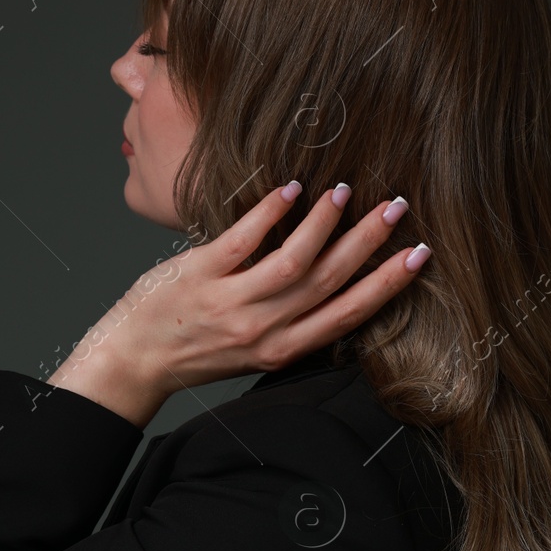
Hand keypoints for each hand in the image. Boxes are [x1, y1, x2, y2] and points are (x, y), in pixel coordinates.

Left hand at [47, 181, 429, 425]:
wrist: (132, 361)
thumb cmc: (193, 350)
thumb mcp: (252, 348)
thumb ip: (287, 323)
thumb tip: (326, 279)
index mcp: (280, 351)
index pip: (346, 315)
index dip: (386, 285)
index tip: (418, 255)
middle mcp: (261, 331)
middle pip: (329, 282)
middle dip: (369, 243)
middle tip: (396, 208)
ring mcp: (230, 303)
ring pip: (293, 261)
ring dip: (324, 223)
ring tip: (344, 192)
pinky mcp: (200, 276)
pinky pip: (243, 240)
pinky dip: (270, 212)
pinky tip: (291, 189)